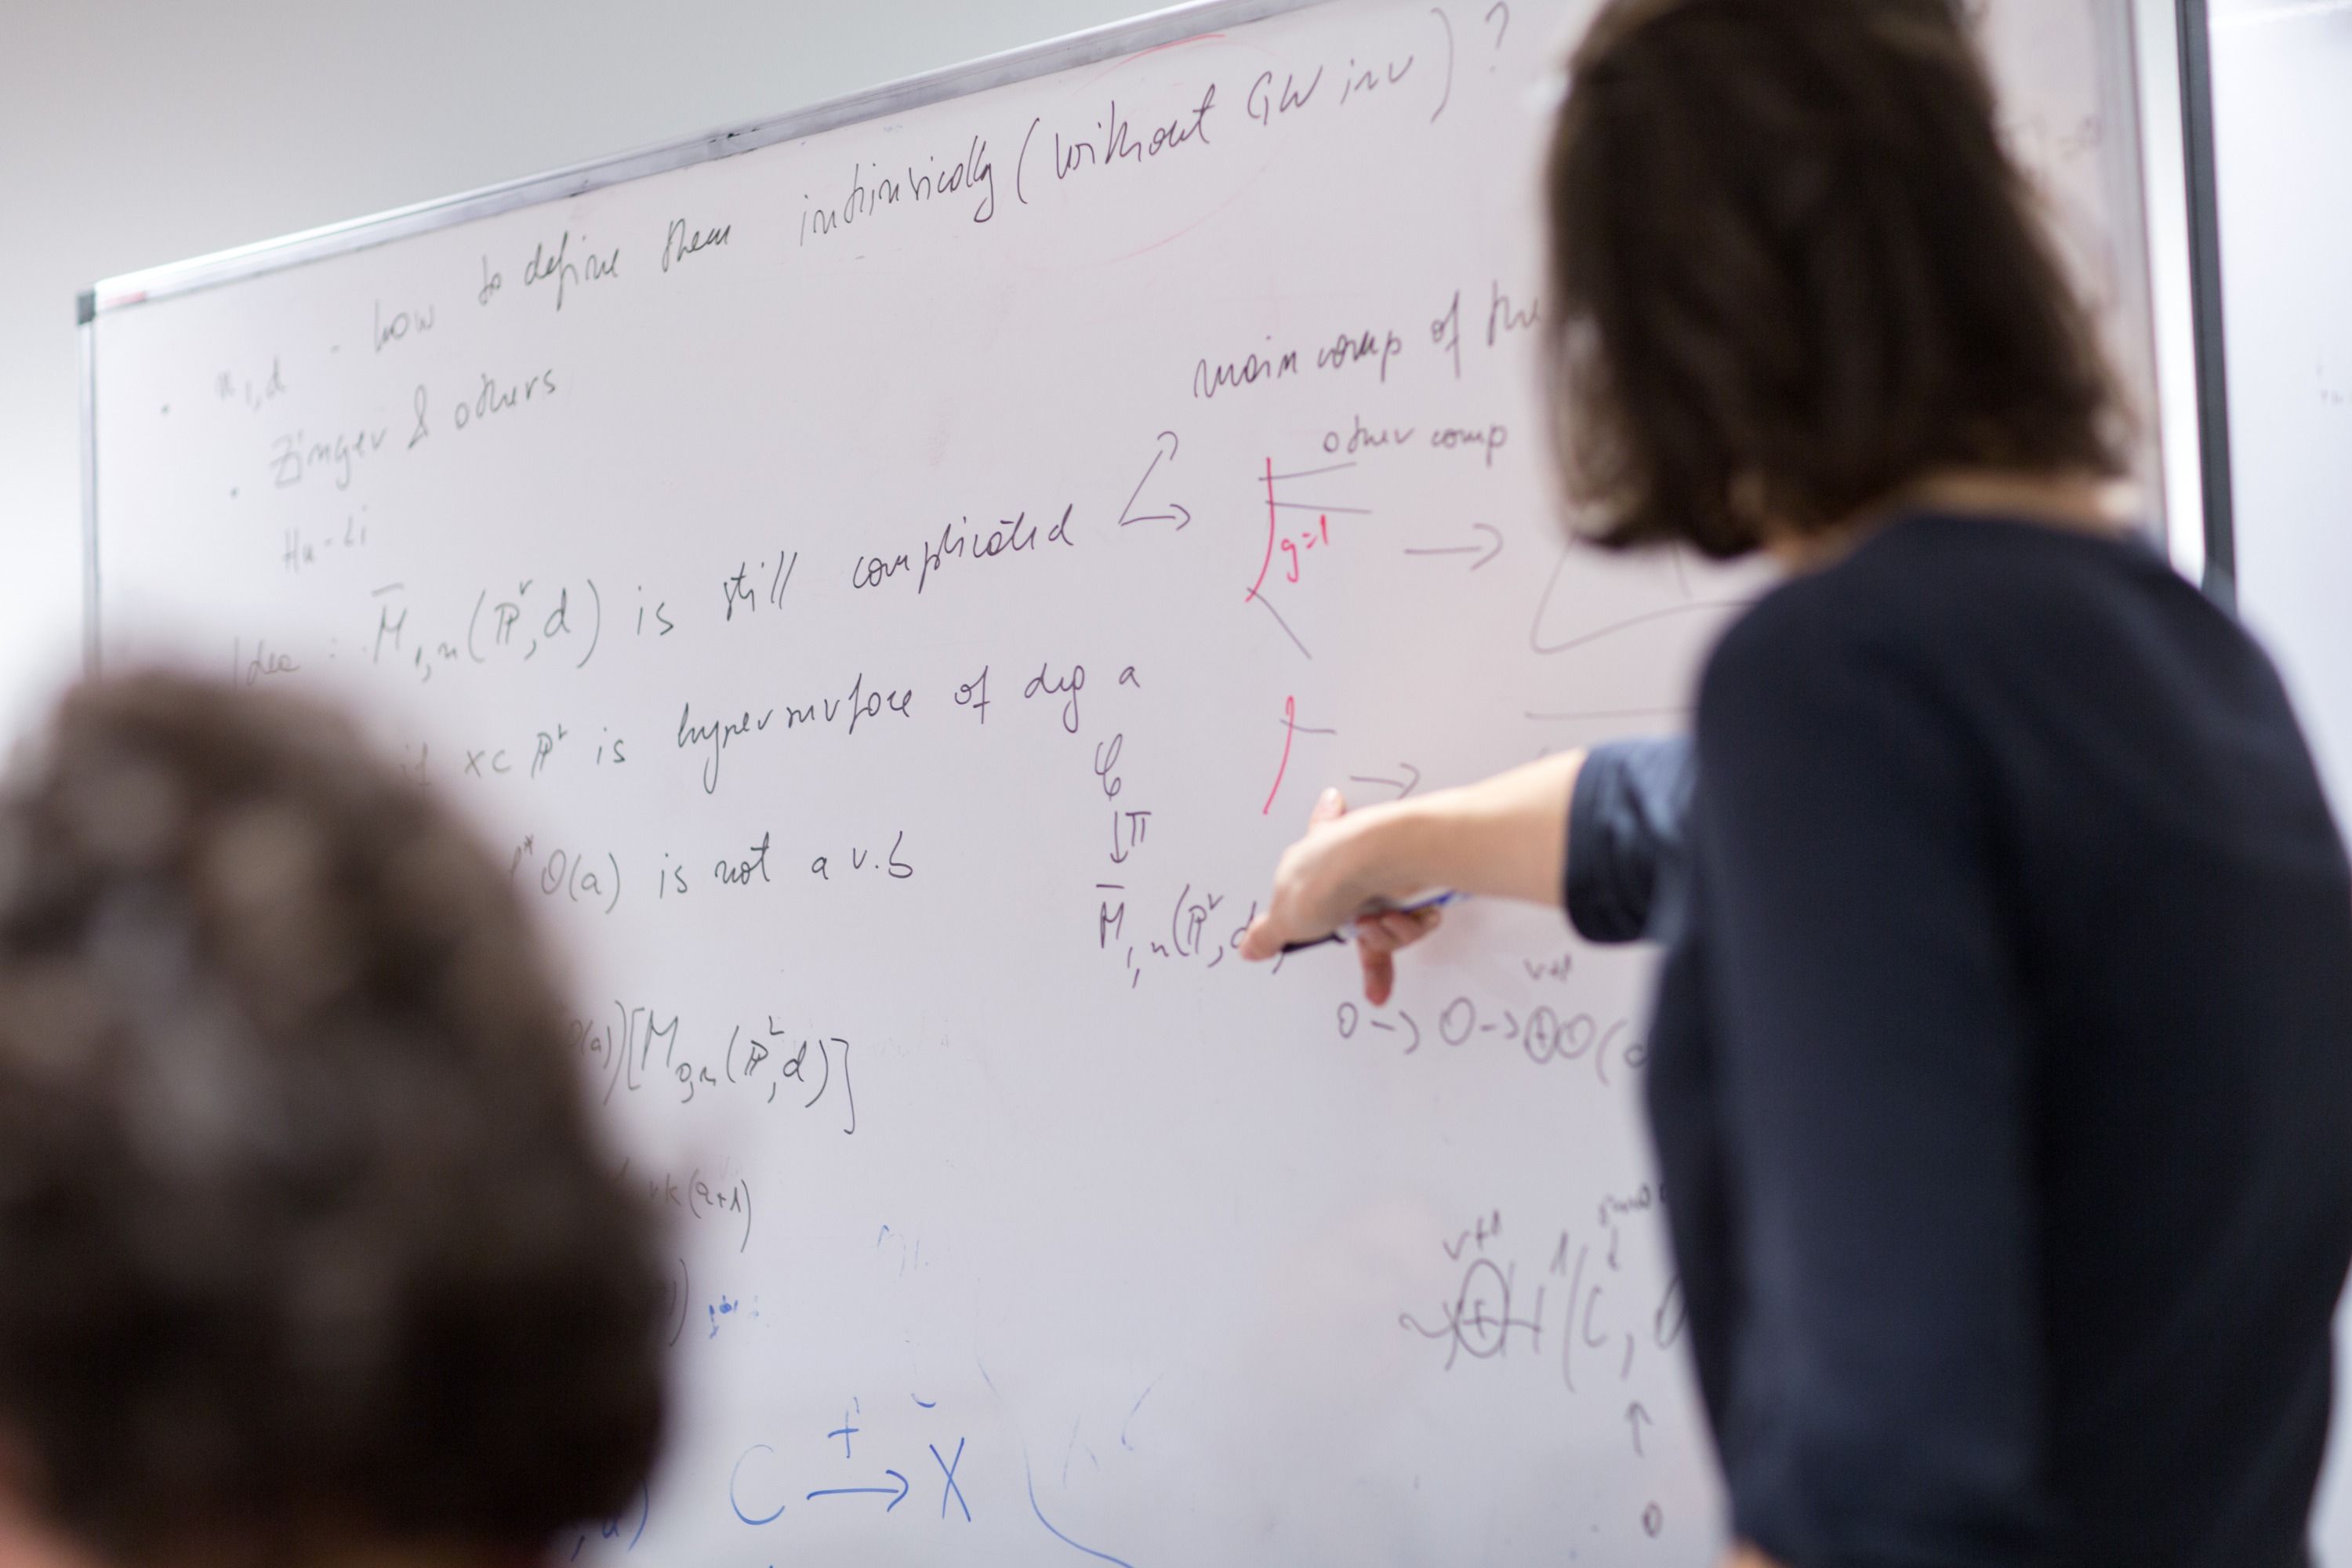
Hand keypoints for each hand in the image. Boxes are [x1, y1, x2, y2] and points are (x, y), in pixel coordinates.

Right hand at [1238, 788, 1442, 1005]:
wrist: (1382, 862)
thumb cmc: (1330, 876)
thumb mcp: (1284, 918)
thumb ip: (1267, 936)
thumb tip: (1246, 948)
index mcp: (1310, 857)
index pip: (1313, 833)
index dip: (1321, 817)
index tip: (1332, 797)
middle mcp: (1348, 859)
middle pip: (1351, 909)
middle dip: (1360, 936)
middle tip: (1359, 931)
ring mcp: (1383, 871)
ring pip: (1382, 925)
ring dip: (1380, 937)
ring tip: (1375, 922)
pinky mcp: (1414, 884)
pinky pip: (1409, 924)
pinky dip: (1403, 929)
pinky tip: (1397, 918)